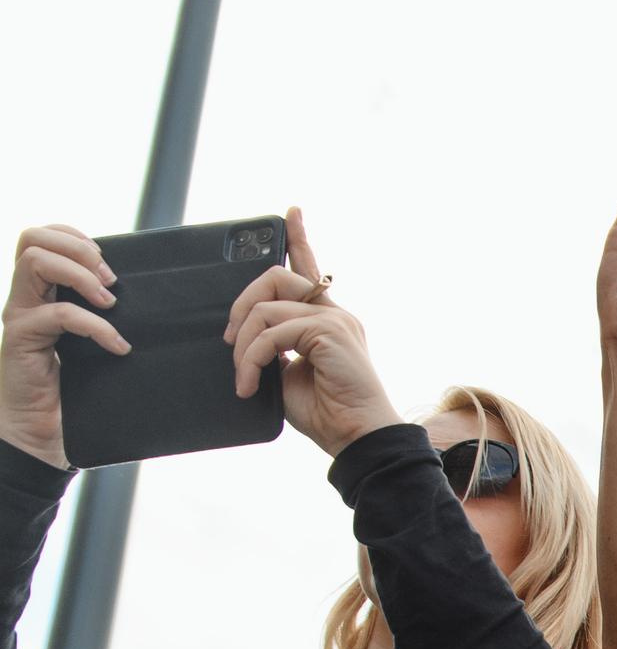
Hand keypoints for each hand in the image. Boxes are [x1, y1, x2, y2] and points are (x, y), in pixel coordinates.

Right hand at [1, 224, 131, 467]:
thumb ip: (104, 317)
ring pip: (36, 261)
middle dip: (78, 248)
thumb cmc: (73, 390)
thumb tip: (149, 302)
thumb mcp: (93, 344)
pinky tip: (117, 346)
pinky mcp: (21, 337)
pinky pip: (58, 313)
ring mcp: (20, 314)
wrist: (41, 433)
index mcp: (41, 292)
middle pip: (32, 238)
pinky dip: (95, 324)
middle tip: (109, 280)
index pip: (43, 238)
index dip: (75, 237)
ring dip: (80, 275)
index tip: (109, 265)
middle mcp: (24, 297)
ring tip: (110, 304)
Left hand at [221, 209, 399, 457]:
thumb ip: (273, 347)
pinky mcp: (330, 331)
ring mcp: (334, 320)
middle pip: (275, 276)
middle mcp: (334, 313)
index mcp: (327, 321)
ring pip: (266, 306)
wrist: (356, 437)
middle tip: (229, 342)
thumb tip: (245, 336)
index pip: (310, 269)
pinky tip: (249, 383)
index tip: (291, 211)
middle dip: (241, 304)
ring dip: (242, 343)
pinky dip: (251, 359)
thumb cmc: (327, 413)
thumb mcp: (287, 373)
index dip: (299, 237)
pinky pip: (272, 333)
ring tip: (242, 376)